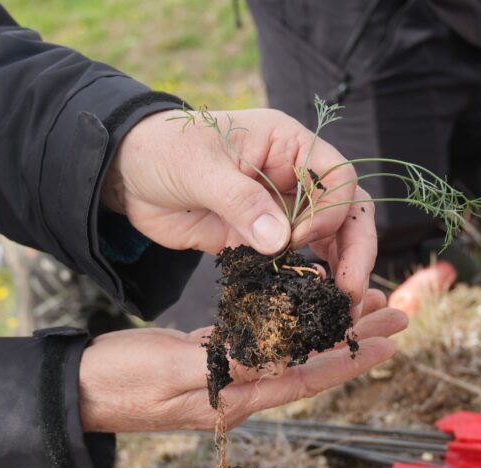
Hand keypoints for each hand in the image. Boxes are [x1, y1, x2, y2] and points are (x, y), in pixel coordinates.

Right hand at [78, 290, 404, 432]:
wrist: (78, 390)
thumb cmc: (119, 381)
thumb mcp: (172, 370)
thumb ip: (226, 364)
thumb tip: (280, 361)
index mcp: (235, 398)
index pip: (305, 377)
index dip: (349, 359)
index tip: (388, 340)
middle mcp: (239, 393)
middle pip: (307, 364)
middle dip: (351, 339)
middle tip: (394, 312)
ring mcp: (224, 378)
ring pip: (288, 352)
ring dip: (324, 329)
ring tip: (358, 304)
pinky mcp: (207, 361)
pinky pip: (259, 344)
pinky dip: (287, 326)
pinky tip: (299, 309)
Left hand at [102, 108, 375, 312]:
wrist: (125, 173)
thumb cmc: (162, 150)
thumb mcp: (198, 169)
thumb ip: (240, 202)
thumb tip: (281, 242)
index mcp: (289, 145)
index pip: (337, 178)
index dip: (329, 212)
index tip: (297, 240)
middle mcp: (293, 177)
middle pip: (345, 213)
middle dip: (354, 251)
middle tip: (352, 293)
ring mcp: (279, 210)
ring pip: (328, 241)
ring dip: (338, 272)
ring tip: (341, 309)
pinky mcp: (259, 239)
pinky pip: (293, 263)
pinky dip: (303, 283)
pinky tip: (307, 306)